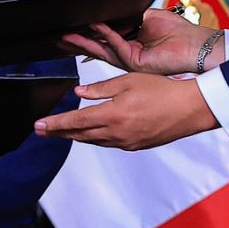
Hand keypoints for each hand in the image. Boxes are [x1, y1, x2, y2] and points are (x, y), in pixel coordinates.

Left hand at [33, 72, 217, 149]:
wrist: (190, 109)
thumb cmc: (162, 90)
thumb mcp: (128, 81)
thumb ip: (101, 89)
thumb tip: (79, 93)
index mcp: (112, 115)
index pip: (75, 122)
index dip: (55, 124)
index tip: (39, 126)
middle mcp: (116, 133)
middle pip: (80, 135)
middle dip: (59, 132)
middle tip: (42, 131)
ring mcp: (126, 142)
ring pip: (94, 141)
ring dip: (76, 136)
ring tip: (62, 132)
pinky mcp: (136, 146)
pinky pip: (108, 143)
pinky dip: (95, 138)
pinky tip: (91, 133)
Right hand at [62, 9, 220, 76]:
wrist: (197, 46)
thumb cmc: (180, 32)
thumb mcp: (150, 16)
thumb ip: (130, 15)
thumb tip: (111, 14)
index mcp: (134, 41)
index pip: (107, 37)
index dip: (91, 32)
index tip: (75, 26)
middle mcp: (130, 53)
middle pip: (100, 47)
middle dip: (80, 42)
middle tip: (61, 37)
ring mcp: (132, 60)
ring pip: (103, 50)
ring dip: (85, 42)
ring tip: (67, 37)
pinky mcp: (136, 63)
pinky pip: (116, 46)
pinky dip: (105, 34)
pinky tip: (95, 25)